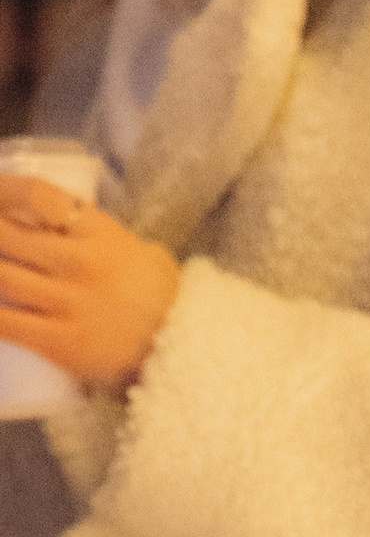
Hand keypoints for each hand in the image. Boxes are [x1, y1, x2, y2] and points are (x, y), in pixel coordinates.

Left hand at [0, 178, 180, 389]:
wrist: (184, 344)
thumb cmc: (152, 291)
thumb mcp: (125, 243)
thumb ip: (85, 227)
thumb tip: (39, 212)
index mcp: (96, 232)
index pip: (36, 196)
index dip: (1, 192)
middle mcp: (81, 263)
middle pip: (6, 235)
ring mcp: (71, 304)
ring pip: (2, 277)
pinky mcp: (65, 343)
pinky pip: (8, 324)